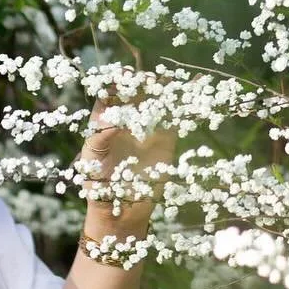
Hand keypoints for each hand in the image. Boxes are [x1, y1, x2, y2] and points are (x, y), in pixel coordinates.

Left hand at [79, 89, 177, 241]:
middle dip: (145, 81)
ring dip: (166, 87)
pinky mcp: (165, 138)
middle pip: (135, 92)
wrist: (121, 213)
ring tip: (175, 79)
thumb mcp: (91, 164)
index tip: (126, 75)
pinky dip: (185, 102)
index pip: (109, 94)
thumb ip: (98, 141)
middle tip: (153, 78)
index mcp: (103, 121)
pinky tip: (197, 85)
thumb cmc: (98, 189)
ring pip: (156, 101)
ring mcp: (146, 127)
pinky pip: (175, 117)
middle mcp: (125, 120)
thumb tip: (111, 122)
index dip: (117, 82)